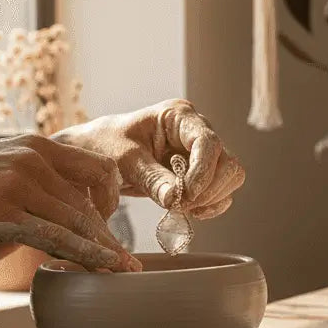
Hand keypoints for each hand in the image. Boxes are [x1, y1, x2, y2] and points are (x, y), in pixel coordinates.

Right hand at [0, 135, 137, 271]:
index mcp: (35, 145)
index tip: (111, 223)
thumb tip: (55, 201)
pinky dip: (85, 254)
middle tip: (126, 258)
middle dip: (111, 231)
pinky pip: (57, 237)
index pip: (95, 168)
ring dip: (104, 248)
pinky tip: (103, 267)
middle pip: (90, 199)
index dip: (110, 198)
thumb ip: (30, 177)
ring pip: (78, 220)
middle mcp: (33, 159)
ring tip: (123, 270)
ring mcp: (19, 184)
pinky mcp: (3, 212)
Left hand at [54, 99, 244, 218]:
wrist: (97, 153)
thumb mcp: (123, 161)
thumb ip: (151, 178)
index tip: (186, 196)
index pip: (208, 142)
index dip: (203, 172)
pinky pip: (222, 191)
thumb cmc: (106, 146)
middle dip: (208, 189)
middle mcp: (196, 131)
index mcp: (179, 116)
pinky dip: (211, 205)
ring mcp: (201, 152)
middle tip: (180, 205)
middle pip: (227, 162)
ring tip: (181, 207)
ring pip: (230, 177)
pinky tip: (188, 211)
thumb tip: (176, 199)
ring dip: (211, 198)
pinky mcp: (202, 172)